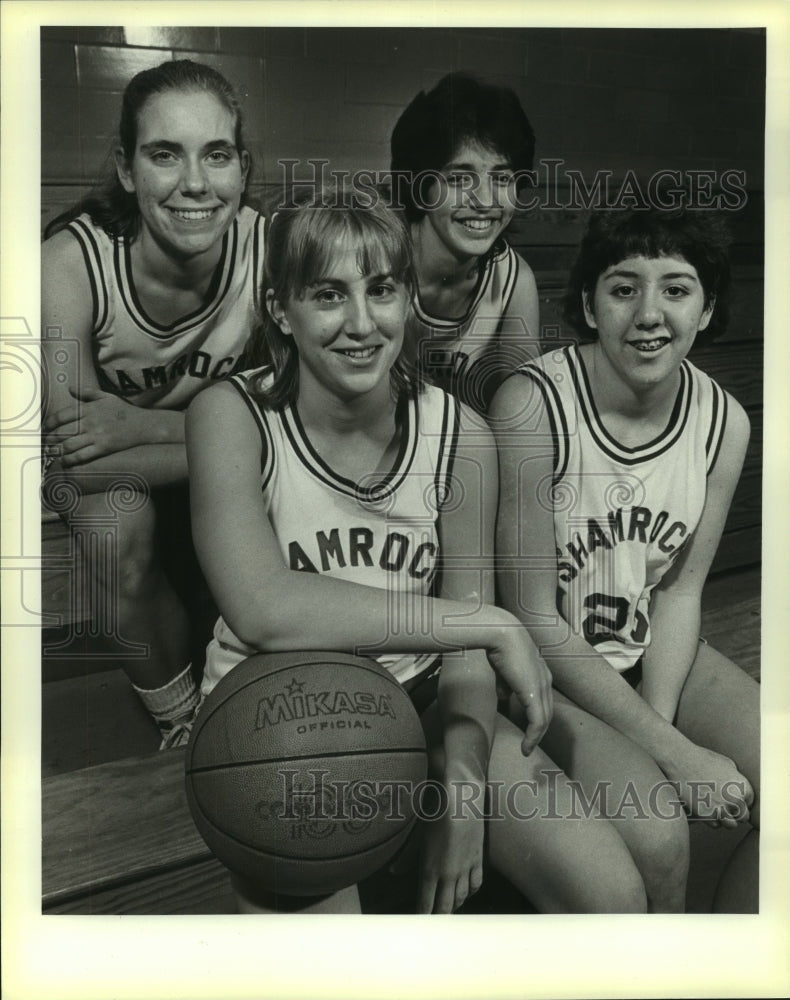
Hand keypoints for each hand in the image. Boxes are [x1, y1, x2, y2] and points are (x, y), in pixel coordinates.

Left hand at [43, 385, 152, 465]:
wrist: (145, 425)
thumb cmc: (125, 411)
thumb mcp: (107, 397)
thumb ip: (87, 393)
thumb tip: (69, 388)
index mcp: (90, 409)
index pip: (62, 416)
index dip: (50, 423)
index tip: (45, 428)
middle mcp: (91, 422)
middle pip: (63, 432)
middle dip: (51, 439)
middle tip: (45, 443)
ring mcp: (97, 436)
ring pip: (70, 445)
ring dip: (57, 450)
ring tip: (51, 453)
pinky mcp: (104, 447)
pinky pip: (82, 455)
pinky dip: (70, 459)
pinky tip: (64, 461)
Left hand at [417, 790, 483, 913]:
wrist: (461, 797)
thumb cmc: (434, 813)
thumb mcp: (416, 835)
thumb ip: (406, 858)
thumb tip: (393, 872)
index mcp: (430, 870)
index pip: (426, 903)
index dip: (423, 916)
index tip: (419, 924)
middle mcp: (449, 873)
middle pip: (445, 906)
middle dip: (439, 916)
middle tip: (434, 924)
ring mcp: (465, 867)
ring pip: (462, 897)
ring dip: (454, 905)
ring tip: (448, 910)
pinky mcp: (477, 858)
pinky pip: (476, 883)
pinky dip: (470, 892)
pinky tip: (466, 893)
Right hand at [487, 620, 552, 756]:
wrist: (500, 632)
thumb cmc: (498, 643)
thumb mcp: (503, 667)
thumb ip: (506, 683)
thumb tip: (504, 696)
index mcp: (540, 671)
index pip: (543, 699)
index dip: (537, 715)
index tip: (529, 728)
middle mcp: (546, 679)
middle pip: (547, 712)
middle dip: (539, 730)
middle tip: (529, 744)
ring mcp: (542, 687)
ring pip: (544, 720)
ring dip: (536, 737)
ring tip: (527, 748)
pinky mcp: (534, 694)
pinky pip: (537, 722)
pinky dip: (533, 737)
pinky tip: (525, 747)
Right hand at [663, 743, 753, 828]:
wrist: (678, 759)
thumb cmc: (702, 758)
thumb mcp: (727, 763)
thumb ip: (738, 779)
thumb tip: (742, 792)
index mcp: (743, 787)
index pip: (749, 804)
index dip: (740, 801)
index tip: (729, 796)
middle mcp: (734, 800)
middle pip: (742, 817)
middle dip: (735, 812)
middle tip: (722, 803)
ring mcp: (720, 809)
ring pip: (730, 824)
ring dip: (724, 818)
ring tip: (713, 804)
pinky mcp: (704, 815)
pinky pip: (714, 824)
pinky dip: (710, 818)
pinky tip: (703, 804)